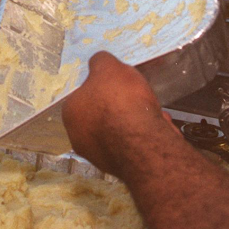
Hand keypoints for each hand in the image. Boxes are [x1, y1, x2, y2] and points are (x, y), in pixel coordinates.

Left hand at [62, 53, 177, 176]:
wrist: (144, 141)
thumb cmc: (121, 101)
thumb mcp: (108, 67)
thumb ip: (101, 62)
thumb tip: (99, 61)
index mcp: (71, 113)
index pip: (83, 95)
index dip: (102, 86)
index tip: (118, 83)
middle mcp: (80, 138)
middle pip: (103, 114)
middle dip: (122, 105)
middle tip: (136, 96)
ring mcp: (100, 156)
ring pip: (121, 131)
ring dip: (136, 120)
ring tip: (152, 110)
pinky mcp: (123, 167)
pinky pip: (135, 145)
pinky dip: (145, 135)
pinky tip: (157, 126)